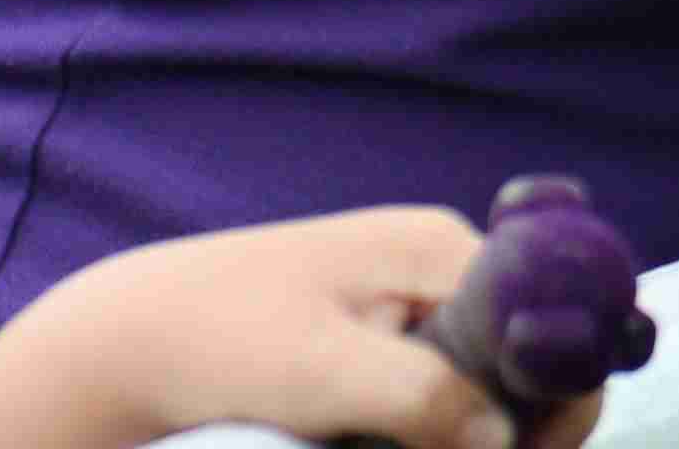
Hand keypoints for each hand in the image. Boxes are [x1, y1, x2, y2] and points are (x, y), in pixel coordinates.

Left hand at [0, 206, 602, 448]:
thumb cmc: (212, 343)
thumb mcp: (317, 370)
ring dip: (459, 440)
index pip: (554, 321)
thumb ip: (422, 394)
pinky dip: (426, 440)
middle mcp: (438, 273)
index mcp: (441, 248)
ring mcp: (408, 315)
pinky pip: (435, 405)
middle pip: (524, 364)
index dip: (559, 396)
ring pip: (480, 395)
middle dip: (509, 427)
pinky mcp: (377, 357)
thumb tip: (505, 438)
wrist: (119, 350)